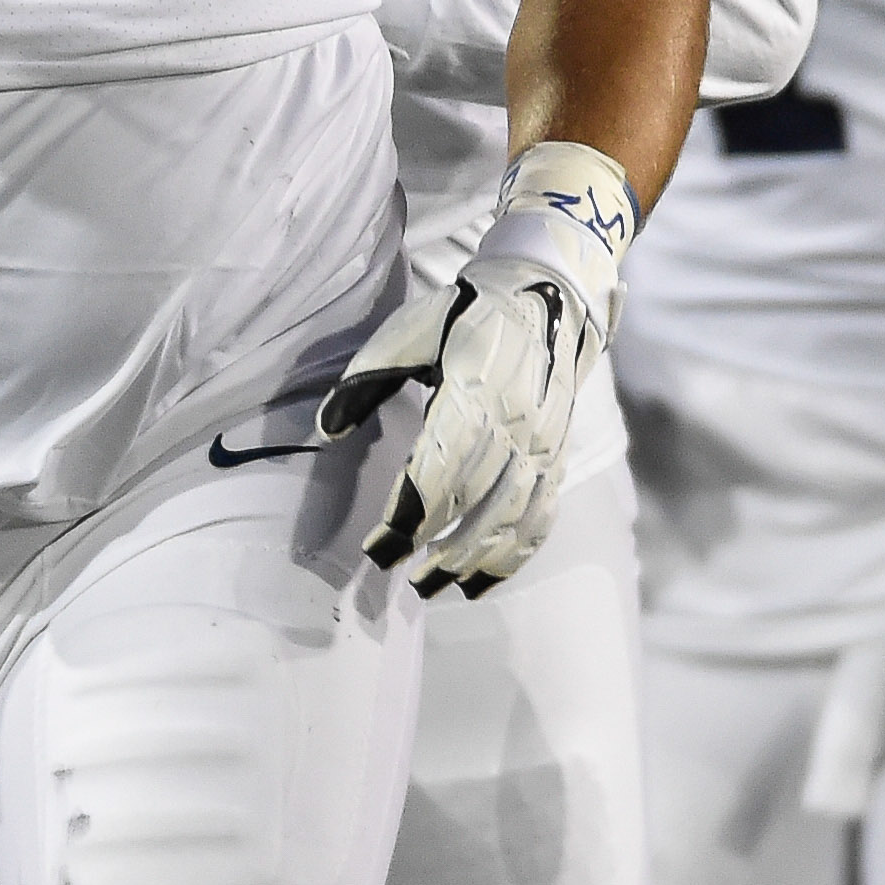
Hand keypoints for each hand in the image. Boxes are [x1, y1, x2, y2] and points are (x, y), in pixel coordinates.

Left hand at [320, 140, 632, 596]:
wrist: (548, 297)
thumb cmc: (465, 314)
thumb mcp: (408, 330)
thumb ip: (366, 380)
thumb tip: (326, 430)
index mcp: (473, 392)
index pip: (438, 470)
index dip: (408, 515)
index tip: (379, 548)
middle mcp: (515, 425)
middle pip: (472, 502)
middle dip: (432, 546)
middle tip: (398, 576)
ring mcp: (542, 445)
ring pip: (510, 519)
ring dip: (472, 560)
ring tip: (434, 587)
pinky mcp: (558, 456)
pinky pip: (541, 517)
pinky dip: (515, 556)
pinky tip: (485, 580)